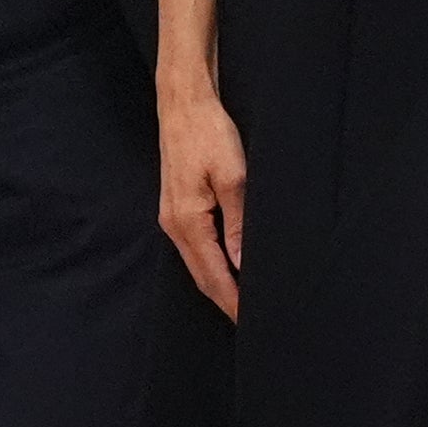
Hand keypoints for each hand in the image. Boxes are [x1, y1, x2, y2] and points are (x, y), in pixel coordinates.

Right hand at [159, 84, 246, 318]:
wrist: (184, 104)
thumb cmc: (209, 134)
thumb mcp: (233, 176)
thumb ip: (239, 222)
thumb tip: (243, 262)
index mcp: (187, 222)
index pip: (213, 276)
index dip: (233, 301)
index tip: (252, 322)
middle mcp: (174, 225)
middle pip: (202, 276)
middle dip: (227, 301)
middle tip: (254, 322)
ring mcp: (173, 218)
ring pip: (198, 263)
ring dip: (221, 285)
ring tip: (246, 302)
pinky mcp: (179, 208)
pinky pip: (196, 247)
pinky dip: (214, 265)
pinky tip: (231, 268)